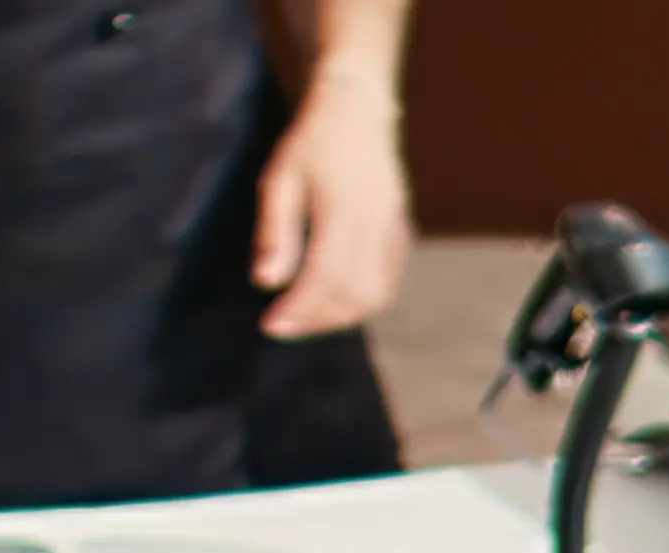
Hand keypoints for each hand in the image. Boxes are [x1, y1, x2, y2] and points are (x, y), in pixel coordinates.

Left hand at [251, 80, 410, 339]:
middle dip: (317, 320)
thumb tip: (266, 284)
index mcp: (343, 209)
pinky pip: (388, 282)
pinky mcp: (402, 232)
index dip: (298, 310)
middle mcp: (375, 224)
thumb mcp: (280, 180)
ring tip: (308, 317)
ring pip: (376, 295)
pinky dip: (362, 300)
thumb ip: (274, 232)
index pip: (324, 278)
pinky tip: (335, 299)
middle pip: (353, 296)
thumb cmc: (311, 142)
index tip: (270, 326)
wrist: (358, 110)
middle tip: (284, 326)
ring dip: (342, 315)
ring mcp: (394, 229)